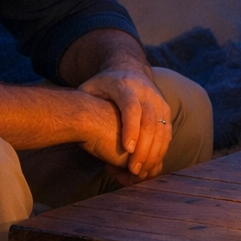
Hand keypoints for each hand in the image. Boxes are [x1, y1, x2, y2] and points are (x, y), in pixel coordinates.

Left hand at [79, 63, 173, 178]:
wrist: (129, 69)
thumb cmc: (104, 86)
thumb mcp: (90, 88)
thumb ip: (83, 103)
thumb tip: (74, 122)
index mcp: (125, 86)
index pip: (131, 107)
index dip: (131, 128)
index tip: (128, 149)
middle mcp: (146, 92)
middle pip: (150, 121)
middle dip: (144, 148)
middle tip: (134, 169)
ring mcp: (158, 101)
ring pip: (162, 128)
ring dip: (155, 152)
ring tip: (142, 171)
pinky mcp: (165, 110)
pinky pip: (167, 131)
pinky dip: (161, 149)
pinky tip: (152, 164)